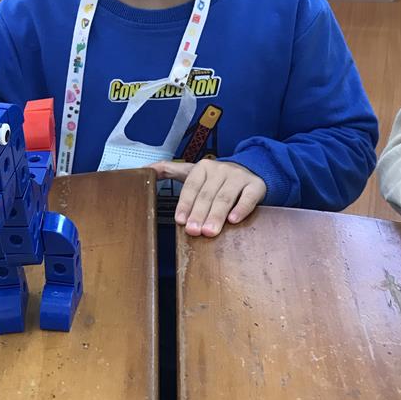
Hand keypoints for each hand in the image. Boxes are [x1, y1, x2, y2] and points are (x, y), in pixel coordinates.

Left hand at [150, 159, 266, 237]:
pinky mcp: (256, 185)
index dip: (186, 204)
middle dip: (199, 213)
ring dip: (216, 215)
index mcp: (203, 168)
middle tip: (194, 231)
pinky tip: (234, 220)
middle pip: (207, 195)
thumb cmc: (215, 178)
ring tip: (209, 231)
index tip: (181, 221)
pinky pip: (248, 198)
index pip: (192, 187)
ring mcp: (239, 177)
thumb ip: (168, 170)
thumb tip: (144, 170)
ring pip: (225, 197)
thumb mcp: (191, 172)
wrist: (249, 170)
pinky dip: (241, 209)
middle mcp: (221, 170)